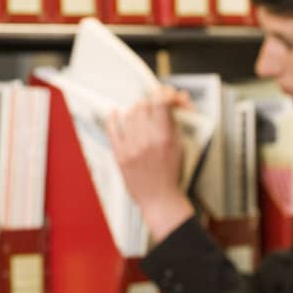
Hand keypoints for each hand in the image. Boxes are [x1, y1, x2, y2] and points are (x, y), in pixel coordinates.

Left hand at [106, 88, 196, 241]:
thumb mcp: (181, 146)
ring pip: (129, 114)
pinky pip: (112, 129)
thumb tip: (178, 99)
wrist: (159, 199)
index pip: (161, 101)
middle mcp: (147, 141)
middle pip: (143, 105)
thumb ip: (177, 121)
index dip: (164, 93)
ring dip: (136, 111)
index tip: (165, 94)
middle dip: (150, 104)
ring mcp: (131, 148)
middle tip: (153, 108)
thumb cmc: (171, 175)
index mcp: (164, 137)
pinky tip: (115, 114)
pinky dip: (113, 118)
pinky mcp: (119, 155)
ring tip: (140, 117)